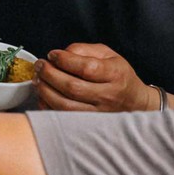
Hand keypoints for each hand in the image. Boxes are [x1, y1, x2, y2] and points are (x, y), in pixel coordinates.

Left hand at [34, 44, 157, 111]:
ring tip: (38, 79)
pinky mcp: (89, 124)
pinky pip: (63, 118)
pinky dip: (48, 107)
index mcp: (115, 74)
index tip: (52, 54)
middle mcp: (108, 95)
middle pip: (73, 87)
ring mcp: (98, 113)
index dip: (65, 60)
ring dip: (46, 91)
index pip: (87, 68)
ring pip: (66, 106)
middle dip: (50, 74)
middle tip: (39, 66)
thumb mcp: (108, 54)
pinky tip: (43, 96)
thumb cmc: (118, 76)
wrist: (135, 103)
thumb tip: (61, 53)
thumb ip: (84, 50)